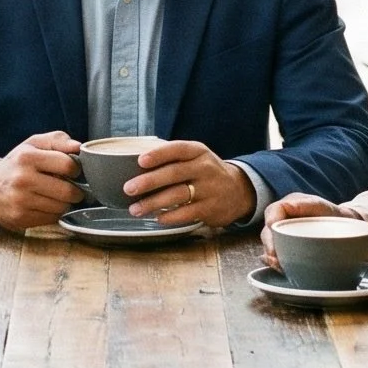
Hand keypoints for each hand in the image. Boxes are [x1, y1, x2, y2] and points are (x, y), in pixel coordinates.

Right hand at [0, 133, 83, 229]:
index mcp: (27, 157)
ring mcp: (21, 201)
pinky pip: (51, 218)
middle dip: (75, 190)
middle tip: (71, 187)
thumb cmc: (16, 164)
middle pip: (68, 191)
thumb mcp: (33, 144)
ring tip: (56, 195)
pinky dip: (54, 212)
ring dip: (64, 203)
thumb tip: (78, 147)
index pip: (67, 165)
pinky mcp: (20, 219)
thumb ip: (57, 140)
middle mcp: (23, 180)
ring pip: (61, 207)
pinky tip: (46, 204)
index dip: (76, 169)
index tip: (72, 171)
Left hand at [119, 140, 252, 228]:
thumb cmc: (206, 172)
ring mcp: (209, 189)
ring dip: (153, 203)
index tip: (140, 160)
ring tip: (135, 209)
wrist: (239, 190)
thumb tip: (134, 162)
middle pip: (174, 173)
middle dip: (149, 181)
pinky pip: (187, 213)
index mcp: (198, 151)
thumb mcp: (196, 157)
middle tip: (128, 188)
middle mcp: (204, 168)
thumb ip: (173, 158)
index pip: (177, 149)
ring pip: (178, 195)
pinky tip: (157, 217)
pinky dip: (170, 216)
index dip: (159, 154)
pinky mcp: (211, 208)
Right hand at [260, 194, 340, 269]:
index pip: (274, 211)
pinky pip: (275, 255)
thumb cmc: (336, 217)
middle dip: (269, 245)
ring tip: (278, 266)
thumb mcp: (324, 208)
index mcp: (291, 204)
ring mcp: (283, 233)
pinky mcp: (286, 247)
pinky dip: (275, 263)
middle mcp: (284, 218)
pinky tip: (280, 269)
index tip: (272, 231)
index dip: (271, 221)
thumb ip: (309, 205)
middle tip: (275, 258)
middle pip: (268, 230)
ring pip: (269, 244)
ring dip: (271, 256)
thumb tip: (289, 208)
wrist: (347, 230)